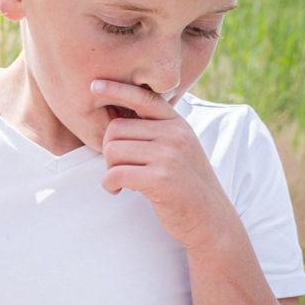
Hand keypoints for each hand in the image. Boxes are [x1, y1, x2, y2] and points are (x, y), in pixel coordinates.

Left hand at [91, 79, 235, 249]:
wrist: (210, 218)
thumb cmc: (186, 183)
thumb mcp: (178, 148)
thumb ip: (154, 131)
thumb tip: (114, 115)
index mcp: (177, 124)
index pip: (143, 98)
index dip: (116, 89)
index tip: (94, 85)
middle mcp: (175, 135)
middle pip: (115, 129)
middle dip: (108, 150)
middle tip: (117, 167)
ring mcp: (169, 156)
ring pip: (112, 150)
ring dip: (109, 168)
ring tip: (121, 180)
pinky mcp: (160, 179)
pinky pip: (115, 173)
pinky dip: (109, 184)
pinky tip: (117, 190)